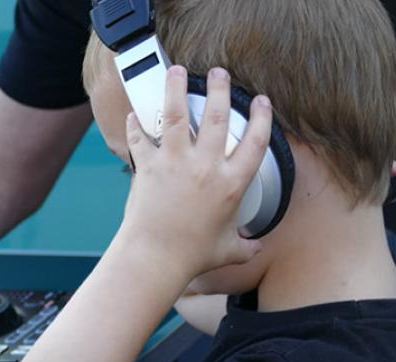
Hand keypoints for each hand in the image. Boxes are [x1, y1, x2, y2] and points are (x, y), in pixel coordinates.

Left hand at [119, 66, 271, 277]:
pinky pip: (140, 139)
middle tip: (219, 72)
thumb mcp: (228, 251)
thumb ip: (246, 246)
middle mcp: (205, 167)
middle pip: (216, 116)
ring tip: (177, 70)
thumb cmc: (193, 255)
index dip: (262, 117)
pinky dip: (135, 126)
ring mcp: (175, 163)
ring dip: (176, 89)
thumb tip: (257, 248)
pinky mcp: (148, 166)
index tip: (261, 101)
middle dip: (220, 88)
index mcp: (231, 184)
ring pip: (175, 115)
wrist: (155, 256)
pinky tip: (134, 115)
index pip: (255, 141)